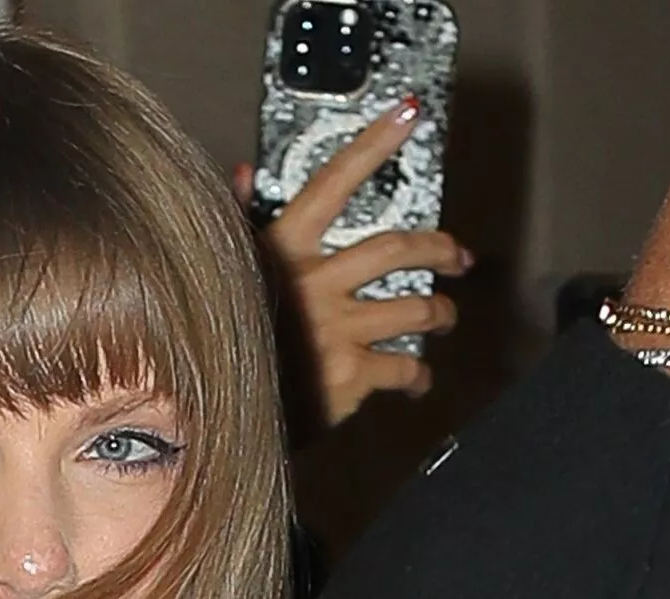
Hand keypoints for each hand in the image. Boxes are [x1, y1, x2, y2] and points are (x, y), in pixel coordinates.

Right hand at [241, 100, 472, 425]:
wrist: (214, 414)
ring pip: (416, 308)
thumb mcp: (223, 272)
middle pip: (397, 248)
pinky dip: (418, 375)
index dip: (373, 143)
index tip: (408, 113)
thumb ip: (238, 222)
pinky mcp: (352, 375)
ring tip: (444, 317)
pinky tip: (417, 379)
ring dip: (440, 312)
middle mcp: (316, 283)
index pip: (332, 183)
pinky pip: (404, 367)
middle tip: (455, 256)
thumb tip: (240, 173)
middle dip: (439, 248)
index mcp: (282, 252)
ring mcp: (338, 330)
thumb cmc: (222, 338)